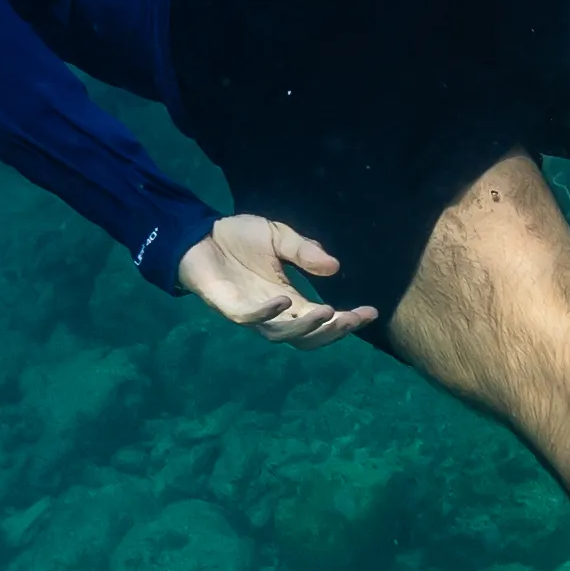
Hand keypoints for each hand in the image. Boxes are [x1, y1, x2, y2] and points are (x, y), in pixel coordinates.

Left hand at [176, 212, 372, 340]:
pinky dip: (268, 313)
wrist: (198, 233)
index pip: (323, 320)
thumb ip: (305, 252)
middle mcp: (273, 313)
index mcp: (289, 300)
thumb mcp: (279, 238)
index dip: (347, 321)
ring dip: (306, 327)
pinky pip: (249, 317)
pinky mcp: (228, 306)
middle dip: (333, 331)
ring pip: (281, 334)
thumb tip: (335, 267)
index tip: (371, 312)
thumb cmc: (237, 239)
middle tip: (354, 319)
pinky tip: (285, 300)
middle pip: (307, 337)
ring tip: (328, 312)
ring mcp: (250, 312)